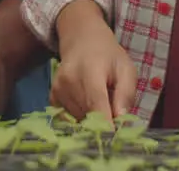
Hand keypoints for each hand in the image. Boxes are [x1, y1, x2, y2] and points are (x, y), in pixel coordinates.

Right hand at [50, 1, 136, 119]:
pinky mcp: (52, 96)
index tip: (116, 139)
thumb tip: (121, 121)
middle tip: (114, 115)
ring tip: (100, 100)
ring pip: (79, 120)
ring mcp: (58, 90)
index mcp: (90, 72)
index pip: (96, 107)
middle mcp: (69, 82)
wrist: (82, 39)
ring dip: (92, 119)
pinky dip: (80, 117)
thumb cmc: (108, 55)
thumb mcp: (126, 69)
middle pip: (88, 117)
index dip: (107, 127)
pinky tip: (87, 103)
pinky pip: (68, 119)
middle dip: (103, 123)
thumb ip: (126, 95)